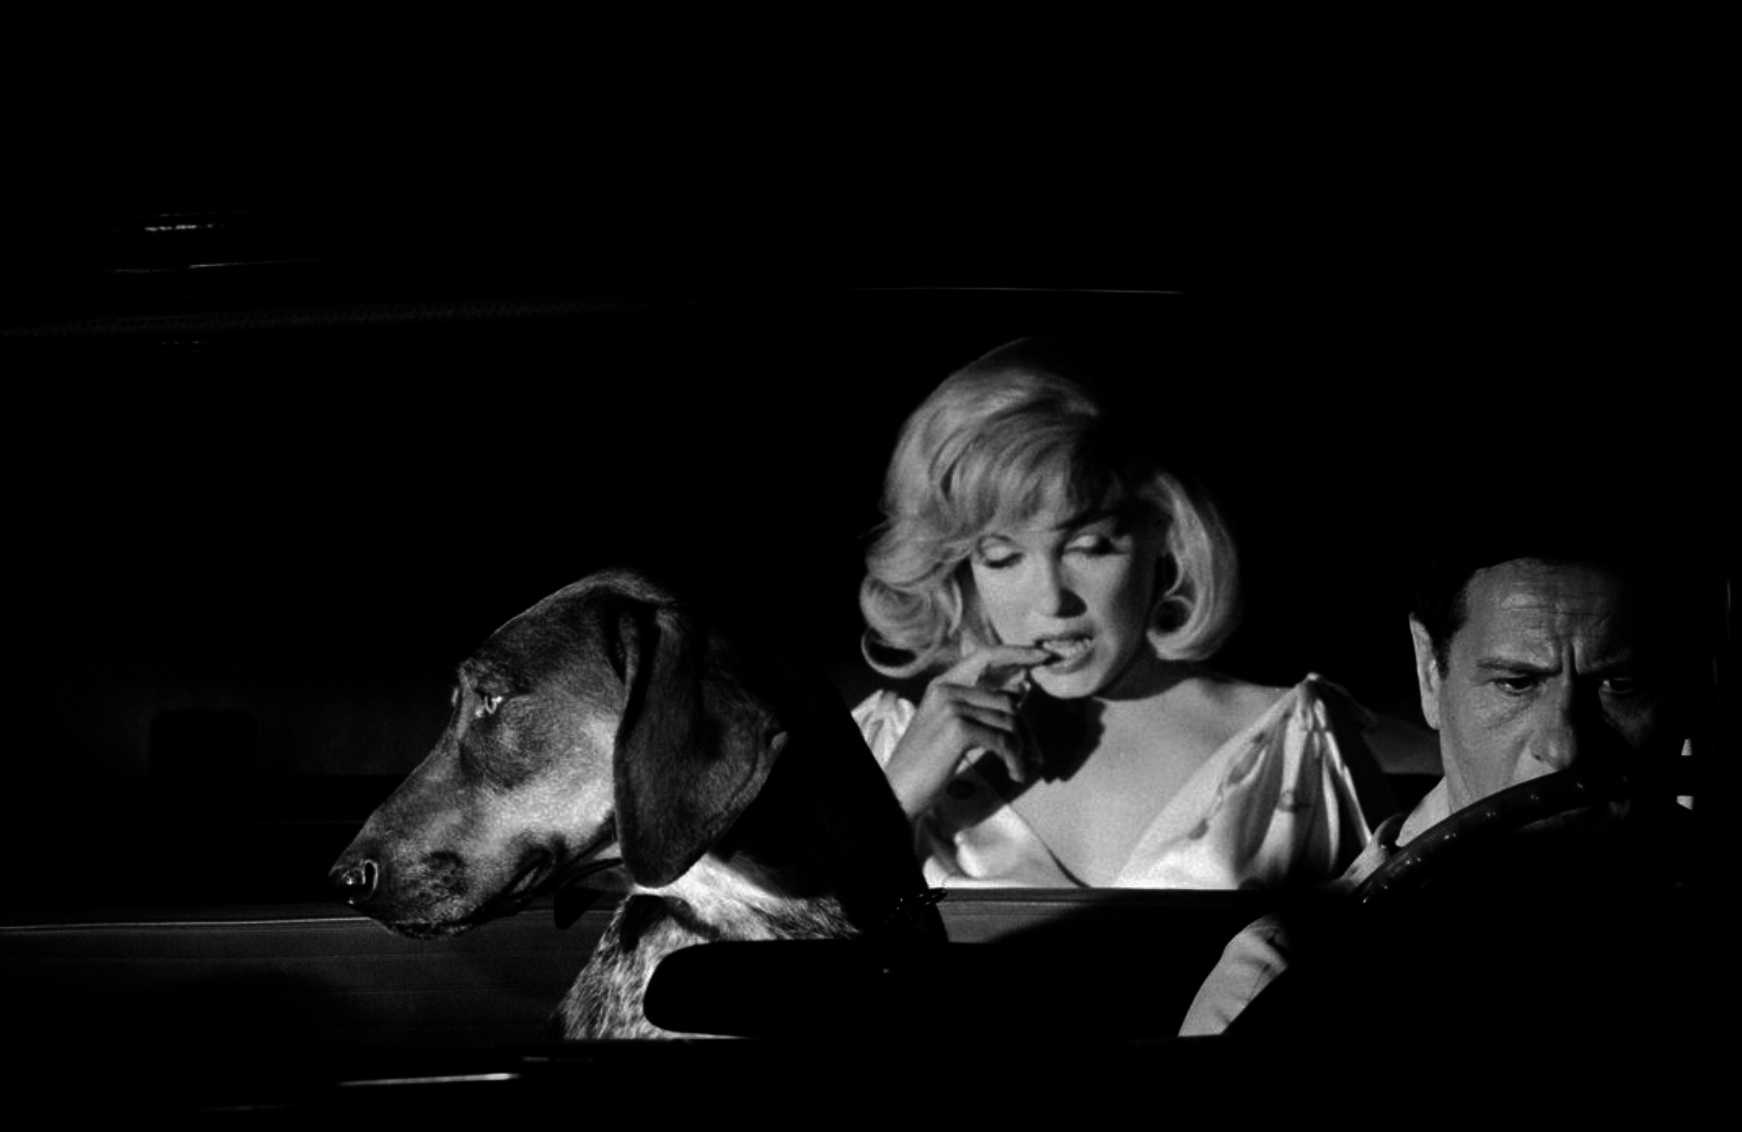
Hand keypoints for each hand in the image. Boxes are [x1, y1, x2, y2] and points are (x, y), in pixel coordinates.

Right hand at [883, 644, 1052, 817]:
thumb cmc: (926, 764)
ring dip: (1021, 749)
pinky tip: (1012, 773)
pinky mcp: (959, 730)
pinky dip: (1013, 759)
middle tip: (1033, 755)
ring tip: (1018, 768)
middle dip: (1025, 730)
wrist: (899, 791)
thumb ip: (977, 707)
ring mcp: (951, 708)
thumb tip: (1020, 691)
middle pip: (1007, 700)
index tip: (1043, 655)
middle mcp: (946, 690)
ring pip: (1009, 721)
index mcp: (941, 685)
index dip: (1016, 653)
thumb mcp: (948, 727)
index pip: (985, 656)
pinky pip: (1003, 741)